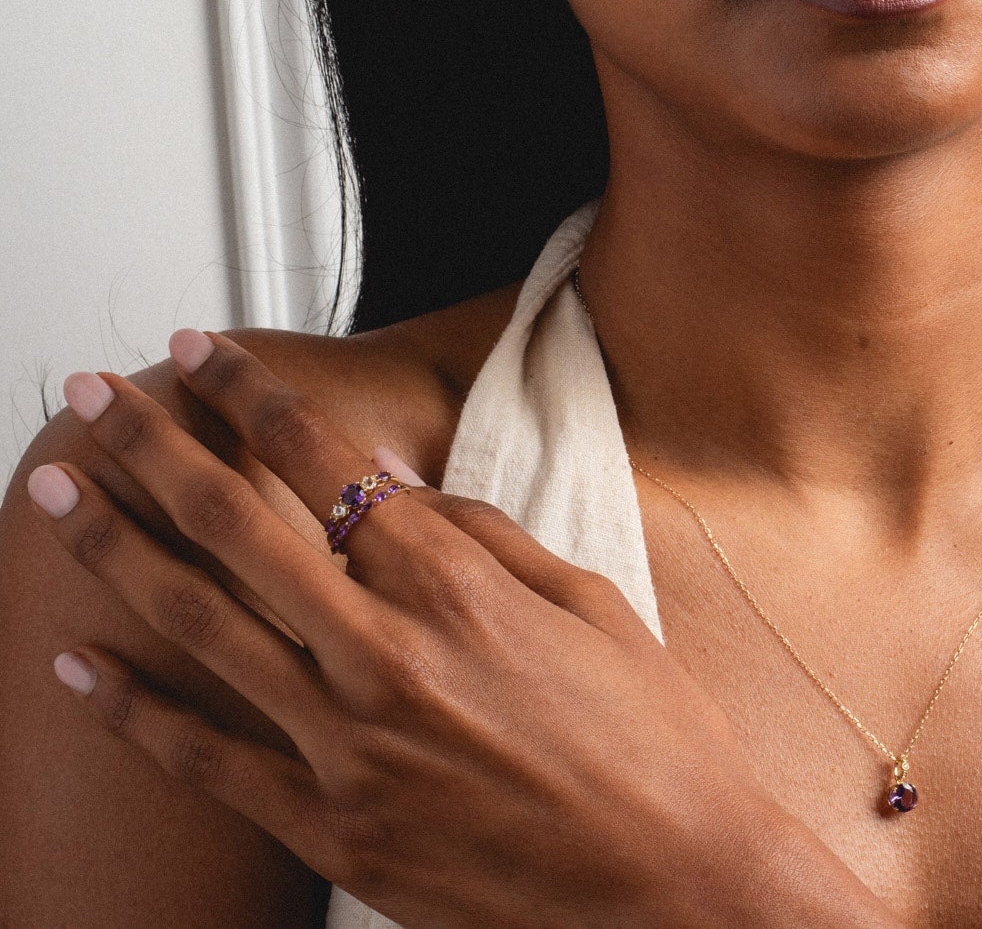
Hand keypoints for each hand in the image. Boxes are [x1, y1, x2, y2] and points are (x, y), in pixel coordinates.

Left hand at [28, 332, 896, 928]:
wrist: (671, 886)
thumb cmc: (650, 738)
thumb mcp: (588, 600)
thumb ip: (482, 535)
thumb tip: (400, 489)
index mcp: (456, 587)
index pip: (326, 459)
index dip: (253, 394)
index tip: (208, 355)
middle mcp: (385, 656)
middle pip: (236, 525)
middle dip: (153, 447)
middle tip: (95, 397)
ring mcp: (346, 747)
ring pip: (199, 626)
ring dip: (115, 548)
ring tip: (59, 496)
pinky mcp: (331, 829)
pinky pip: (206, 759)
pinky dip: (133, 710)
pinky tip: (79, 665)